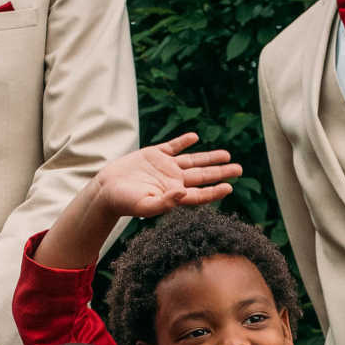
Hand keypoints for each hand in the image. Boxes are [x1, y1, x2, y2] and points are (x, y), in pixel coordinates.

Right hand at [90, 133, 240, 219]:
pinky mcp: (154, 155)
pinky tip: (195, 137)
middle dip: (221, 172)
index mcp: (174, 195)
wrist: (105, 189)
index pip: (200, 194)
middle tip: (239, 169)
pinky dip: (184, 142)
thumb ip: (165, 203)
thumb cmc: (124, 202)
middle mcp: (173, 181)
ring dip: (209, 158)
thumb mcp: (144, 206)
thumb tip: (184, 193)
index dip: (216, 191)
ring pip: (193, 161)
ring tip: (227, 155)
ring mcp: (165, 167)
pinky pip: (173, 147)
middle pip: (202, 176)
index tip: (230, 187)